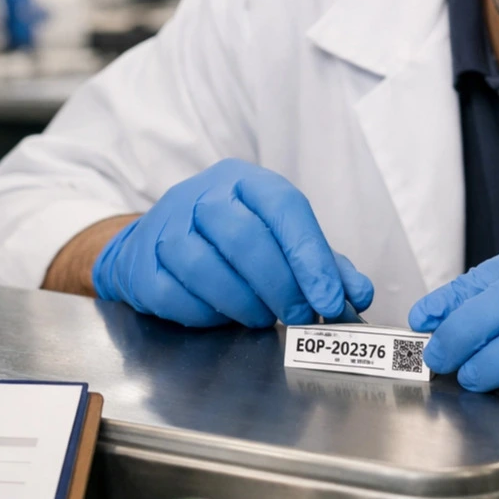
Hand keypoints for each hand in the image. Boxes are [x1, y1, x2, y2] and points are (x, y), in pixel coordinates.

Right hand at [92, 159, 372, 328]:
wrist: (155, 246)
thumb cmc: (230, 243)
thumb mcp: (280, 241)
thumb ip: (322, 265)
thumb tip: (357, 294)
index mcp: (244, 181)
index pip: (284, 208)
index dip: (311, 256)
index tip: (331, 299)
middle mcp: (202, 196)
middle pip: (244, 237)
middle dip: (280, 286)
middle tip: (301, 316)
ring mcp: (166, 228)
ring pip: (205, 266)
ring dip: (244, 303)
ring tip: (263, 317)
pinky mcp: (141, 265)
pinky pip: (175, 295)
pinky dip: (206, 314)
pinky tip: (223, 315)